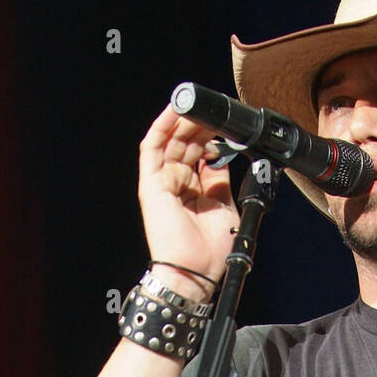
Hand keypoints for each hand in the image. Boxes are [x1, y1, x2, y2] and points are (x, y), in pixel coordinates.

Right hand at [137, 106, 240, 297]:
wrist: (196, 270)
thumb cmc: (209, 250)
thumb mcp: (223, 205)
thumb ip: (219, 179)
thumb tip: (221, 154)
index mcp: (193, 190)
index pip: (199, 154)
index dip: (211, 136)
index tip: (226, 124)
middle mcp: (176, 184)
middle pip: (186, 144)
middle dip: (200, 126)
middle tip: (215, 111)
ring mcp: (162, 182)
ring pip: (171, 141)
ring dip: (184, 121)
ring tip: (197, 105)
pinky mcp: (151, 183)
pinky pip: (152, 147)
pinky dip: (163, 126)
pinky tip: (176, 110)